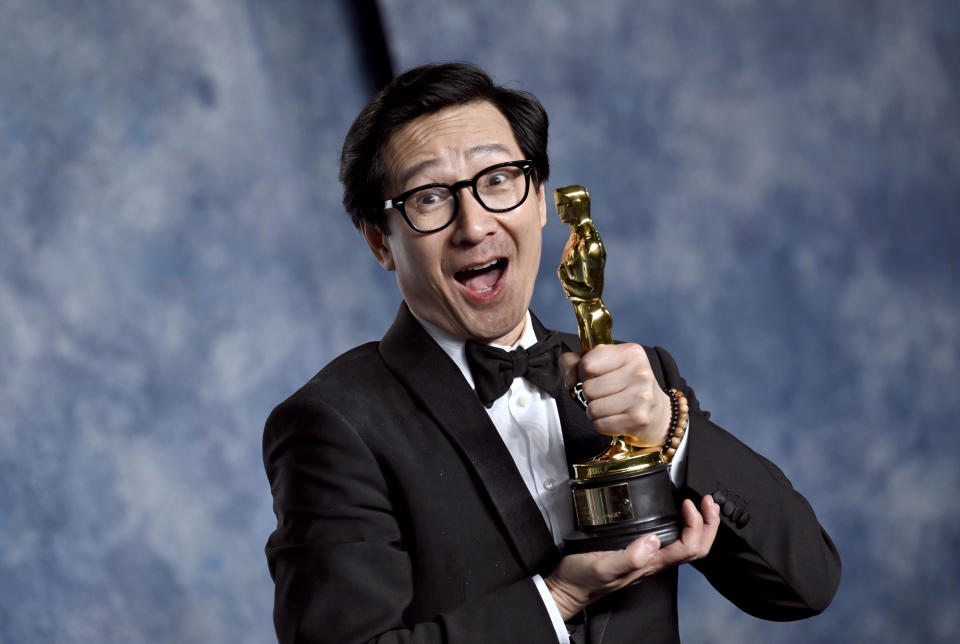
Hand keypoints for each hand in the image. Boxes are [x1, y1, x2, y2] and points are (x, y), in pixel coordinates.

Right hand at [544, 496, 719, 620]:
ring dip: (700, 525)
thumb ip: (629, 557)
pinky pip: (670, 541)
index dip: (696, 525)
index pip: (689, 547)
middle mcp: (654, 563)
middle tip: (707, 500)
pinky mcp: (638, 553)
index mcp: (650, 565)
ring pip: (687, 545)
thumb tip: (653, 540)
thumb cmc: (582, 580)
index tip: (688, 504)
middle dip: (709, 524)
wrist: (566, 589)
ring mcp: (647, 559)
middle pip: (697, 548)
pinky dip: (682, 526)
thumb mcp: (603, 566)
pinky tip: (675, 515)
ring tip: (701, 505)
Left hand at [559, 343, 671, 446]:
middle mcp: (640, 373)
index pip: (587, 364)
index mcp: (631, 353)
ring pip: (593, 408)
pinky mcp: (639, 419)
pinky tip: (616, 417)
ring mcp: (641, 397)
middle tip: (605, 393)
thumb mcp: (605, 363)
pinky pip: (600, 424)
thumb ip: (575, 361)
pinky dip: (602, 424)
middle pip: (588, 388)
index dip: (583, 372)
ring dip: (595, 411)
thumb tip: (569, 379)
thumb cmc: (626, 385)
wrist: (659, 413)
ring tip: (610, 406)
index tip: (594, 375)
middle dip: (590, 394)